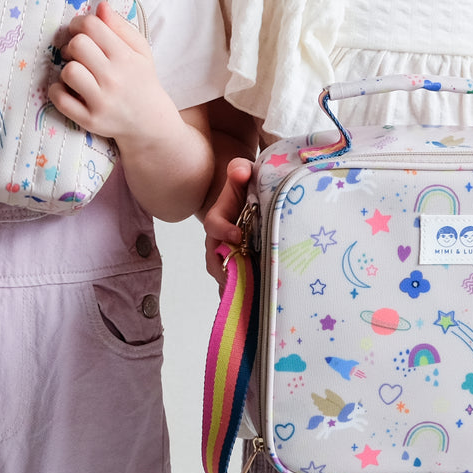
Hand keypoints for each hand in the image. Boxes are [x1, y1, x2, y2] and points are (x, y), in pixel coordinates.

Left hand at [48, 2, 174, 140]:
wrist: (150, 122)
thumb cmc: (141, 80)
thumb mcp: (140, 50)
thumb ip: (120, 27)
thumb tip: (100, 6)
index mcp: (125, 56)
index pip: (91, 26)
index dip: (78, 23)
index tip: (79, 31)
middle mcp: (113, 78)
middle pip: (77, 45)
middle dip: (72, 45)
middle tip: (78, 53)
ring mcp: (101, 101)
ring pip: (68, 71)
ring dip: (67, 69)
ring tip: (77, 73)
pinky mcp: (89, 120)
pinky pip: (60, 99)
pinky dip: (58, 92)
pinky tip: (68, 89)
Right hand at [202, 157, 253, 288]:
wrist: (251, 198)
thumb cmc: (246, 186)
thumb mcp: (243, 173)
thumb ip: (239, 170)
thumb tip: (240, 172)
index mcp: (219, 217)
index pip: (214, 225)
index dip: (223, 231)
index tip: (238, 235)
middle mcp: (220, 240)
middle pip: (215, 260)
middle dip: (226, 271)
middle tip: (241, 279)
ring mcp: (230, 255)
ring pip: (226, 276)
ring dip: (236, 286)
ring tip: (250, 297)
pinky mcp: (243, 266)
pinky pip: (239, 284)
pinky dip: (245, 295)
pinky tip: (259, 303)